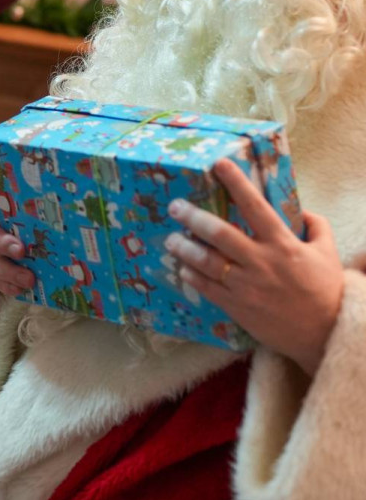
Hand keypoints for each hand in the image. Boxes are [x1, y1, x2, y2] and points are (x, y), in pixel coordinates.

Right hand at [0, 174, 36, 295]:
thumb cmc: (14, 212)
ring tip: (30, 281)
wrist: (8, 225)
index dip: (2, 239)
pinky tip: (20, 290)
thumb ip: (8, 190)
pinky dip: (5, 286)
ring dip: (10, 275)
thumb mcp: (14, 201)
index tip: (21, 249)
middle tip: (29, 267)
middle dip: (8, 260)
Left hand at [165, 158, 344, 375]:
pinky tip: (182, 267)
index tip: (218, 164)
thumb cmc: (326, 290)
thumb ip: (315, 226)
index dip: (236, 183)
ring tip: (171, 239)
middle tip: (175, 206)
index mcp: (283, 244)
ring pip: (207, 262)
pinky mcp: (238, 308)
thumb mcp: (326, 253)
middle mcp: (261, 262)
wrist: (327, 335)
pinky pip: (207, 288)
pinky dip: (192, 276)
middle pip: (220, 234)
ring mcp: (247, 286)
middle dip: (194, 217)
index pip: (255, 207)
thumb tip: (301, 208)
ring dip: (185, 248)